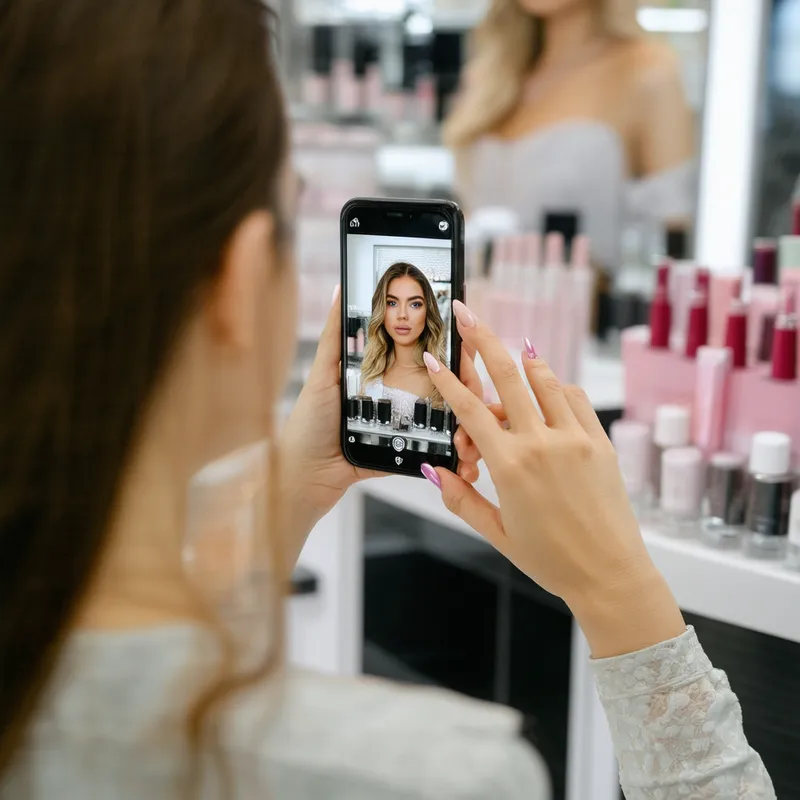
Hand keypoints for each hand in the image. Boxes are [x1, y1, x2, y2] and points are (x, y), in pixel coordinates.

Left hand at [279, 289, 483, 565]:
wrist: (301, 475)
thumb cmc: (309, 423)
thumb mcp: (323, 374)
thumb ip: (335, 334)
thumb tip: (340, 288)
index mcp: (386, 373)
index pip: (428, 358)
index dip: (454, 353)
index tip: (472, 347)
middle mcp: (401, 398)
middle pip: (449, 391)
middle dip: (471, 396)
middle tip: (483, 403)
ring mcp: (407, 428)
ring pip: (450, 424)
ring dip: (470, 430)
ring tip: (471, 443)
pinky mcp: (405, 455)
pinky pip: (436, 454)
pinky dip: (454, 458)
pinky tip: (466, 462)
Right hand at [420, 300, 684, 657]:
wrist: (610, 575)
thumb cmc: (550, 559)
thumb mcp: (497, 532)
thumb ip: (461, 498)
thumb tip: (433, 471)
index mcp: (510, 467)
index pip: (470, 410)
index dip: (448, 381)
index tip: (434, 358)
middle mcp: (542, 444)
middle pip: (507, 376)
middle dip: (482, 340)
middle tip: (467, 312)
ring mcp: (575, 439)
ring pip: (544, 380)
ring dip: (523, 360)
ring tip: (511, 348)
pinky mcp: (600, 443)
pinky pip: (576, 399)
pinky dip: (558, 385)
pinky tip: (548, 386)